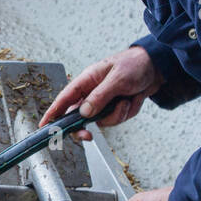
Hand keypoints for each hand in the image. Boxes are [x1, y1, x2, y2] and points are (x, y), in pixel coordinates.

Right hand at [38, 46, 162, 140]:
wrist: (157, 67)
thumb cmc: (134, 65)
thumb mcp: (118, 79)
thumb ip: (100, 96)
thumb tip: (83, 113)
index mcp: (87, 80)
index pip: (64, 99)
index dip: (52, 113)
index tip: (44, 126)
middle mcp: (92, 92)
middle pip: (78, 116)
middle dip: (85, 126)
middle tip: (88, 135)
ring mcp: (104, 101)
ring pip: (102, 120)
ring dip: (117, 114)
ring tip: (127, 98)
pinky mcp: (115, 107)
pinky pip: (116, 119)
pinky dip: (127, 112)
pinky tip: (134, 98)